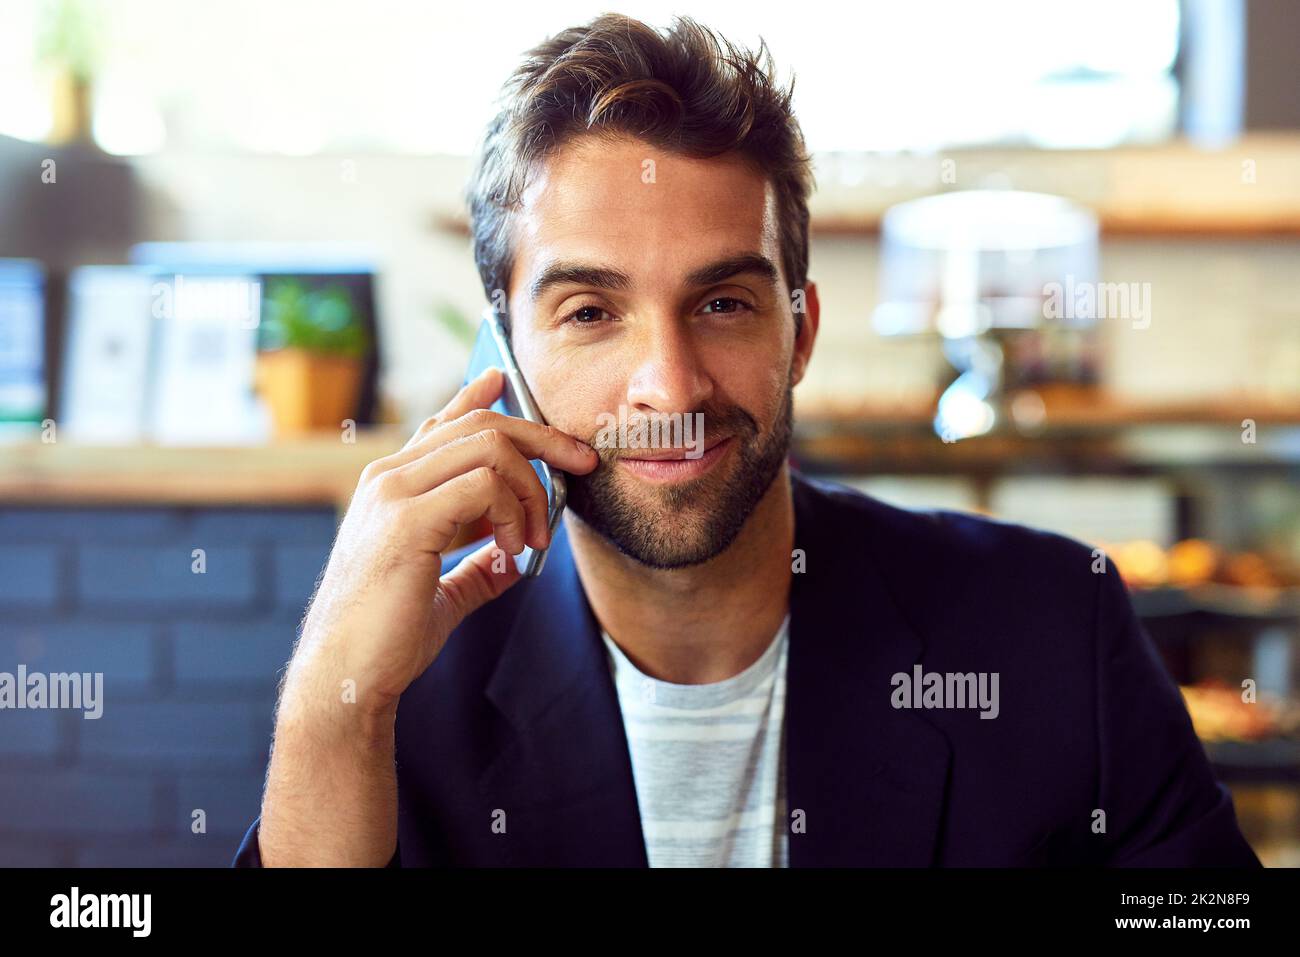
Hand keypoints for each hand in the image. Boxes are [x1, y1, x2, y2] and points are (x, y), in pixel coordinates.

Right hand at [282, 367, 596, 717]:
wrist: (348, 677)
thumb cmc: (388, 639)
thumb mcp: (442, 592)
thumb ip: (475, 567)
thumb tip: (512, 561)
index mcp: (392, 486)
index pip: (441, 423)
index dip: (476, 397)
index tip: (504, 379)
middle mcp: (388, 477)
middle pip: (480, 425)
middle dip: (541, 438)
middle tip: (580, 464)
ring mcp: (393, 493)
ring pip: (488, 446)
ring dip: (531, 487)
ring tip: (535, 537)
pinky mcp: (407, 520)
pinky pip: (483, 484)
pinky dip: (513, 511)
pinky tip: (514, 549)